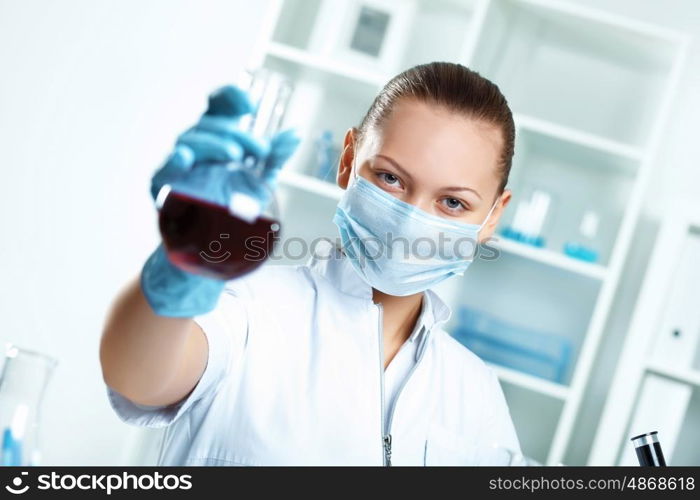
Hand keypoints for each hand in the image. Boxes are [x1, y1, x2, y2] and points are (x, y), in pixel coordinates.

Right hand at [141, 85, 299, 316]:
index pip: (217, 107)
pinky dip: (174, 162)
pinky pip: (164, 170)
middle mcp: (197, 149)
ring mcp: (180, 167)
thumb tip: (295, 132)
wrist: (215, 251)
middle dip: (237, 132)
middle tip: (260, 150)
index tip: (250, 105)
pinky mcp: (164, 188)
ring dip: (214, 143)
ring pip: (189, 140)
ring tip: (236, 155)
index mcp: (217, 142)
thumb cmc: (233, 213)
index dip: (230, 98)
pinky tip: (185, 158)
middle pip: (208, 123)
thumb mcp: (259, 182)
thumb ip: (274, 157)